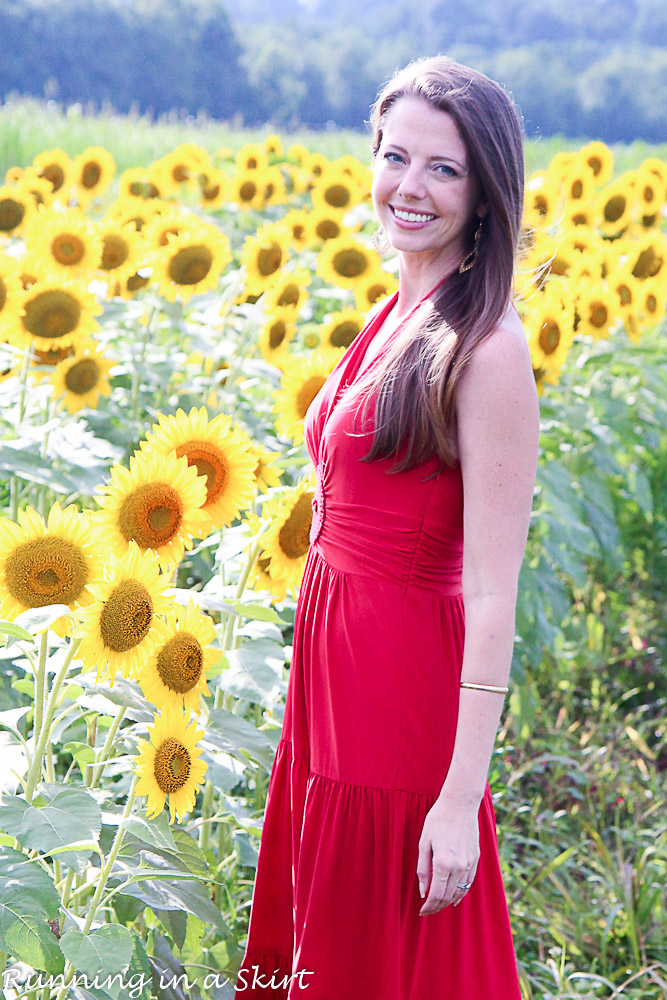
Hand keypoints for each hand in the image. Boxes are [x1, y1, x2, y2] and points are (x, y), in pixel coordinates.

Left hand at [416, 795, 479, 914]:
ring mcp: (469, 863)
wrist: (459, 804)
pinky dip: (461, 892)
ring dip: (448, 901)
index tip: (422, 911)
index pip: (436, 894)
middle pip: (448, 896)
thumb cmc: (437, 820)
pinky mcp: (476, 859)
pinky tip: (455, 897)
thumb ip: (423, 869)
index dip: (428, 906)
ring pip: (459, 891)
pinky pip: (469, 882)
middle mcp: (458, 866)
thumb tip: (423, 891)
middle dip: (437, 907)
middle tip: (427, 911)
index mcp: (443, 862)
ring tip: (438, 905)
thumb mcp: (424, 842)